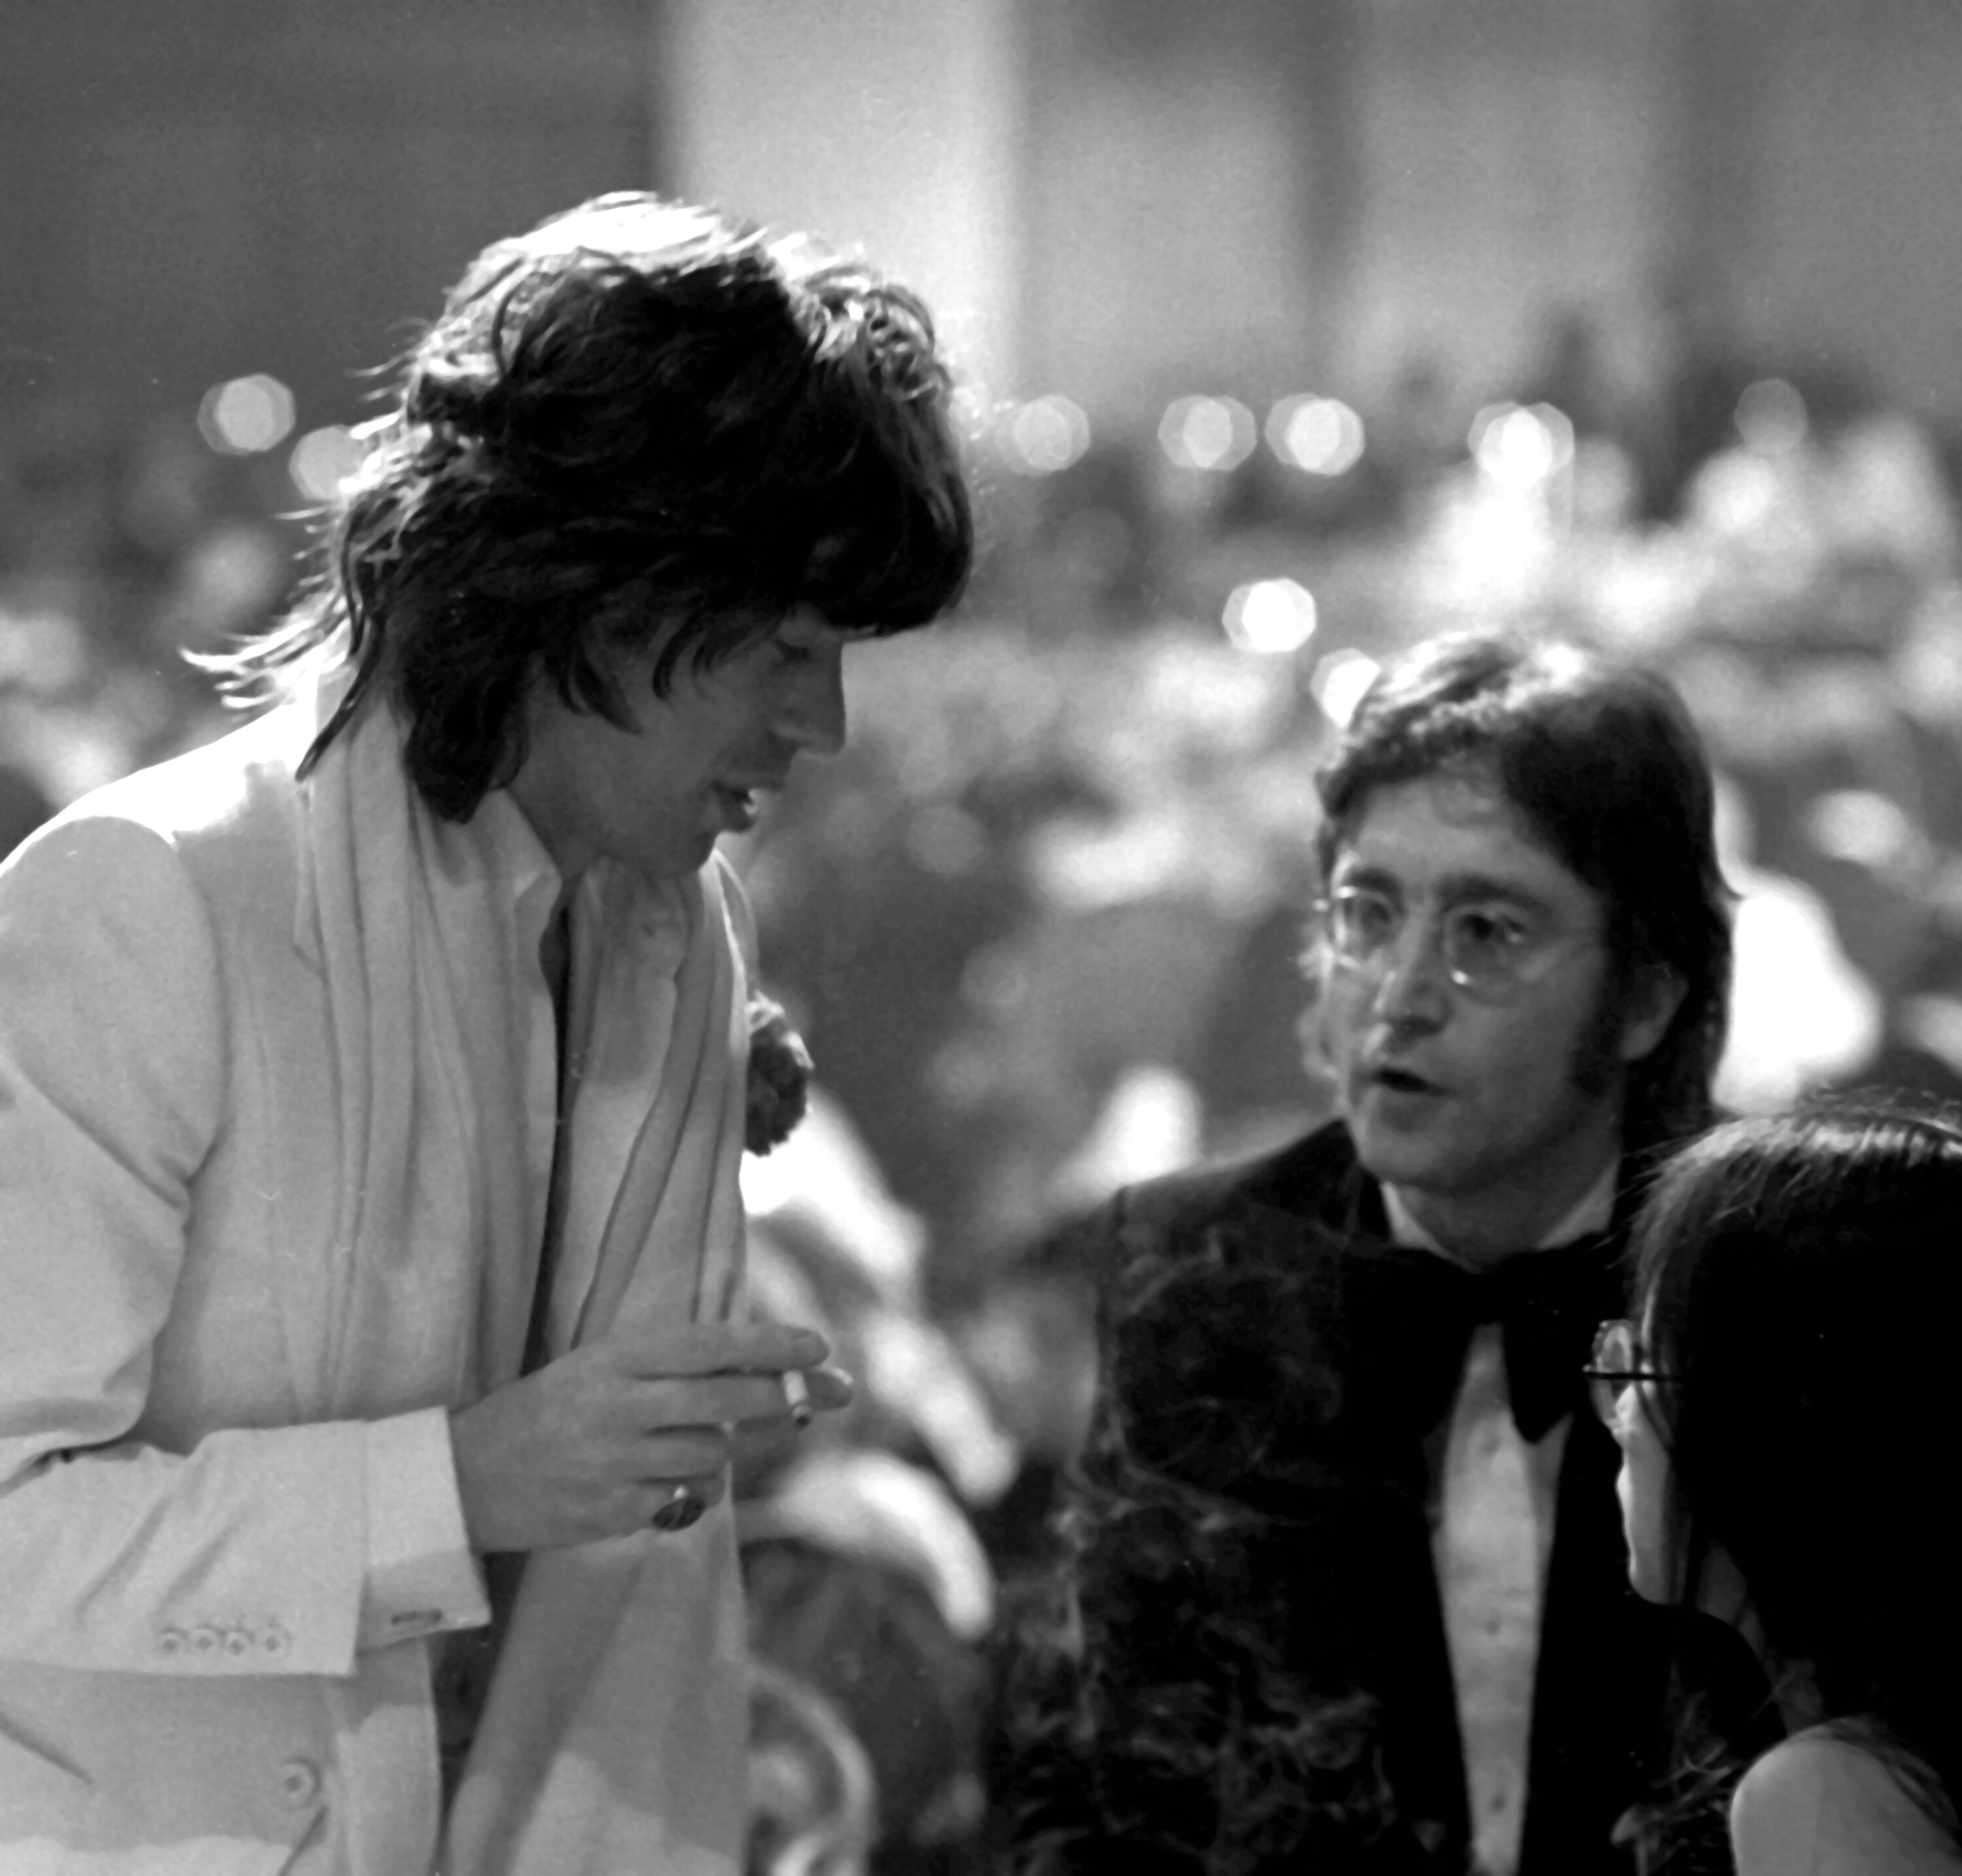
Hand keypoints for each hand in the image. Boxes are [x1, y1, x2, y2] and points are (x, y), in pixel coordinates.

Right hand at [448, 1321, 840, 1551]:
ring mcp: (616, 1464)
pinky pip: (684, 1501)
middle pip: (727, 1401)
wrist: (462, 1480)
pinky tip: (659, 1483)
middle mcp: (619, 1407)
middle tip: (837, 1392)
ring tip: (684, 1446)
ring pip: (713, 1456)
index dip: (770, 1345)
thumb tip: (761, 1367)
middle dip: (789, 1396)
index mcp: (614, 1360)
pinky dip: (689, 1492)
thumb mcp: (597, 1368)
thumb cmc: (545, 1413)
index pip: (709, 1346)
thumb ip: (669, 1367)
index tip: (819, 1345)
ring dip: (722, 1452)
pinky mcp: (612, 1514)